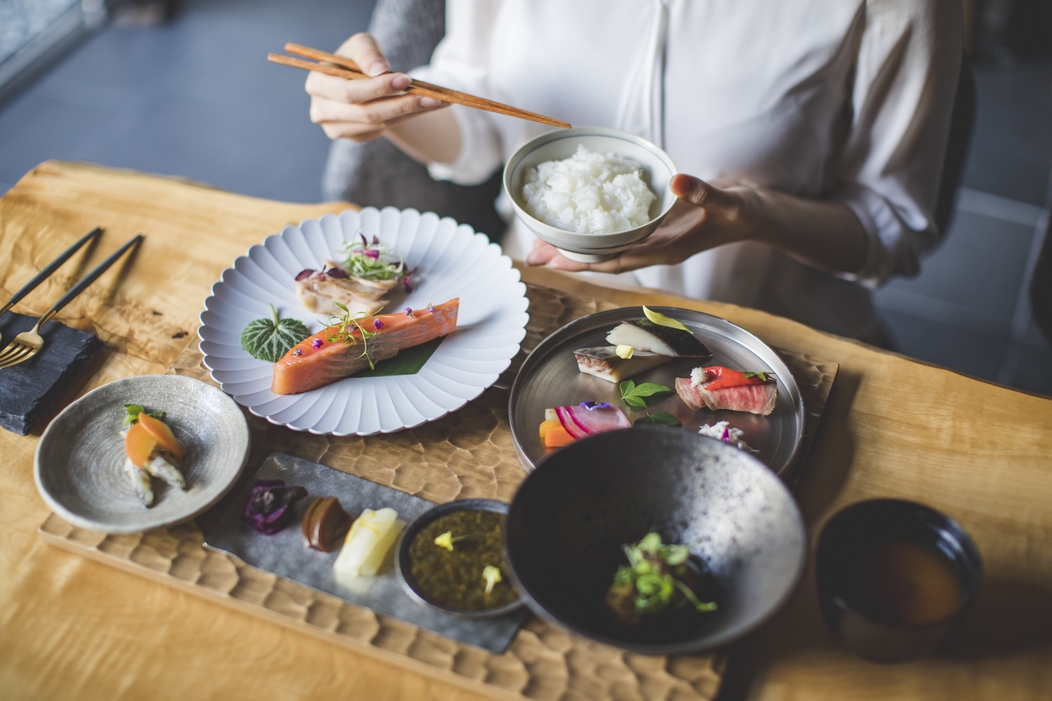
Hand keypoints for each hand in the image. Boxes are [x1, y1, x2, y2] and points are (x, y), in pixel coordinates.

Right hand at [305, 33, 447, 142]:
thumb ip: (368, 53)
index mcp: (317, 83)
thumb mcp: (362, 45)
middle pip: (366, 113)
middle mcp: (321, 110)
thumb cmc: (359, 58)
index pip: (349, 92)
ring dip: (410, 113)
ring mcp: (336, 128)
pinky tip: (423, 108)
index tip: (406, 79)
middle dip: (401, 104)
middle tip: (432, 97)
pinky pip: (382, 130)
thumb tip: (380, 71)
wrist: (361, 79)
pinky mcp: (353, 137)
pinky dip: (406, 118)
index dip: (378, 88)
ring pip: (378, 124)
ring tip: (437, 102)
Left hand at [526, 174, 759, 272]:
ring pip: (604, 250)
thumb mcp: (727, 201)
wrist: (753, 214)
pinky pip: (614, 235)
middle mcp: (652, 248)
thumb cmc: (743, 212)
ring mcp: (650, 240)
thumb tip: (676, 181)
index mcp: (665, 249)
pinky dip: (592, 233)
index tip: (555, 259)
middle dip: (566, 258)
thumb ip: (703, 192)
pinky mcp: (651, 228)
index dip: (585, 261)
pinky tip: (573, 226)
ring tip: (540, 245)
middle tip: (530, 256)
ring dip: (573, 248)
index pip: (617, 260)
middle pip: (601, 259)